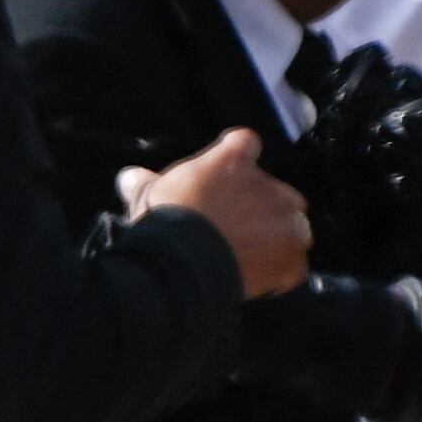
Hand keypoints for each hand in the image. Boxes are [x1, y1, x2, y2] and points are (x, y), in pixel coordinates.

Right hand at [124, 128, 312, 295]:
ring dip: (275, 237)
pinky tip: (257, 277)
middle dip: (261, 206)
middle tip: (233, 224)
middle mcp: (271, 186)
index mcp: (234, 160)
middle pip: (278, 191)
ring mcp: (288, 224)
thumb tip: (128, 176)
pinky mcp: (293, 259)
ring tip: (246, 254)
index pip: (245, 143)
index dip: (237, 158)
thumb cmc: (166, 220)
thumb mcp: (147, 194)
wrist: (184, 263)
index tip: (226, 171)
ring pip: (292, 227)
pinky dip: (279, 271)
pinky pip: (293, 265)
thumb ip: (143, 182)